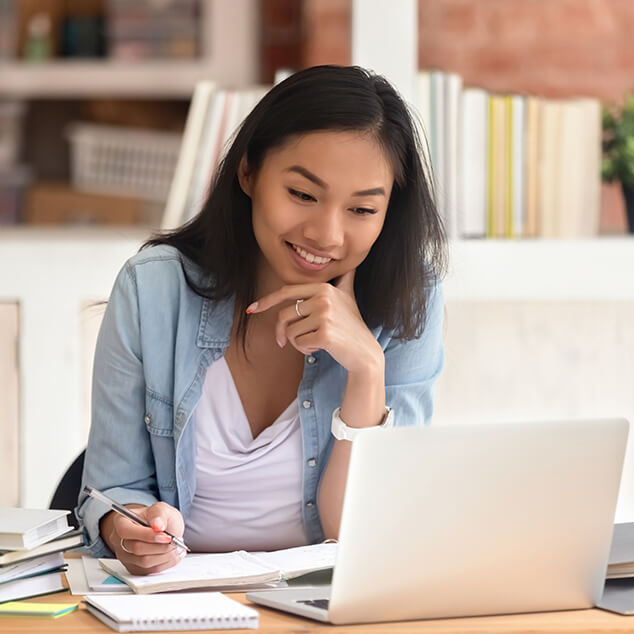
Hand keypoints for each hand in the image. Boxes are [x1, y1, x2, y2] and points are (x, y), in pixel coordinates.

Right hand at [105, 502, 185, 574]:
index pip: (126, 531)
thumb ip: (159, 513)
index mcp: (121, 522)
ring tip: (176, 546)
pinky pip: (150, 570)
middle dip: (160, 546)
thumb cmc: (158, 518)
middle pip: (136, 548)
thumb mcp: (161, 508)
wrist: (161, 529)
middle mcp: (119, 540)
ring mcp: (125, 556)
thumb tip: (158, 525)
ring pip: (144, 562)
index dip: (146, 535)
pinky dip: (166, 563)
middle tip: (174, 541)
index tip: (166, 536)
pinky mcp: (135, 568)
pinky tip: (173, 554)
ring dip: (164, 555)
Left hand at [247, 270, 382, 375]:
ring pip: (290, 331)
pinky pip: (298, 343)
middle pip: (284, 315)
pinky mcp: (325, 334)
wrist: (365, 352)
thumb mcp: (348, 297)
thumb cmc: (352, 325)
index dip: (266, 301)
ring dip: (296, 342)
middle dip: (281, 332)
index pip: (286, 292)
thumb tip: (351, 264)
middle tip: (284, 342)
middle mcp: (324, 298)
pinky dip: (304, 349)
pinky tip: (319, 348)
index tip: (252, 309)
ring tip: (313, 342)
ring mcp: (325, 316)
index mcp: (324, 288)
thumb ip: (344, 280)